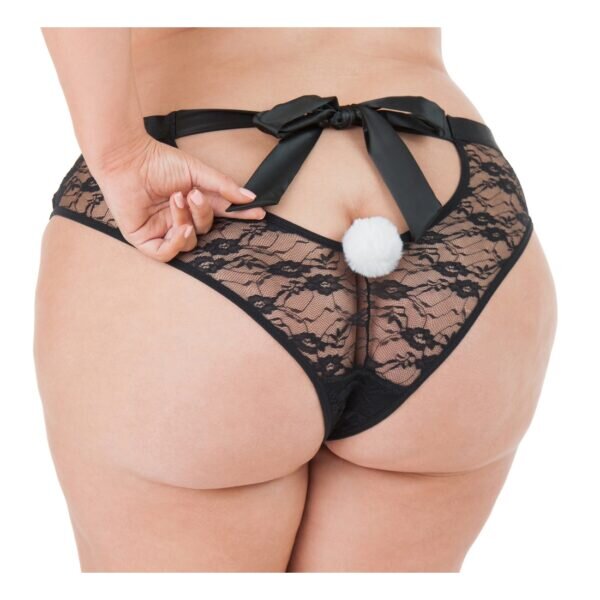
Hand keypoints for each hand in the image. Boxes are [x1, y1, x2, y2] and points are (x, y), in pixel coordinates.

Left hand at [88, 133, 264, 261]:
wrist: (126, 159)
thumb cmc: (157, 161)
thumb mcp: (197, 172)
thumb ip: (223, 186)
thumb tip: (250, 197)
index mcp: (193, 203)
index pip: (221, 214)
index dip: (239, 215)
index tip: (259, 213)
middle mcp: (179, 218)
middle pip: (204, 229)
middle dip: (202, 213)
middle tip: (194, 194)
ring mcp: (162, 230)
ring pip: (187, 242)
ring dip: (186, 222)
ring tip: (176, 198)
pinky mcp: (145, 240)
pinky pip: (165, 254)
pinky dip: (175, 244)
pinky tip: (178, 229)